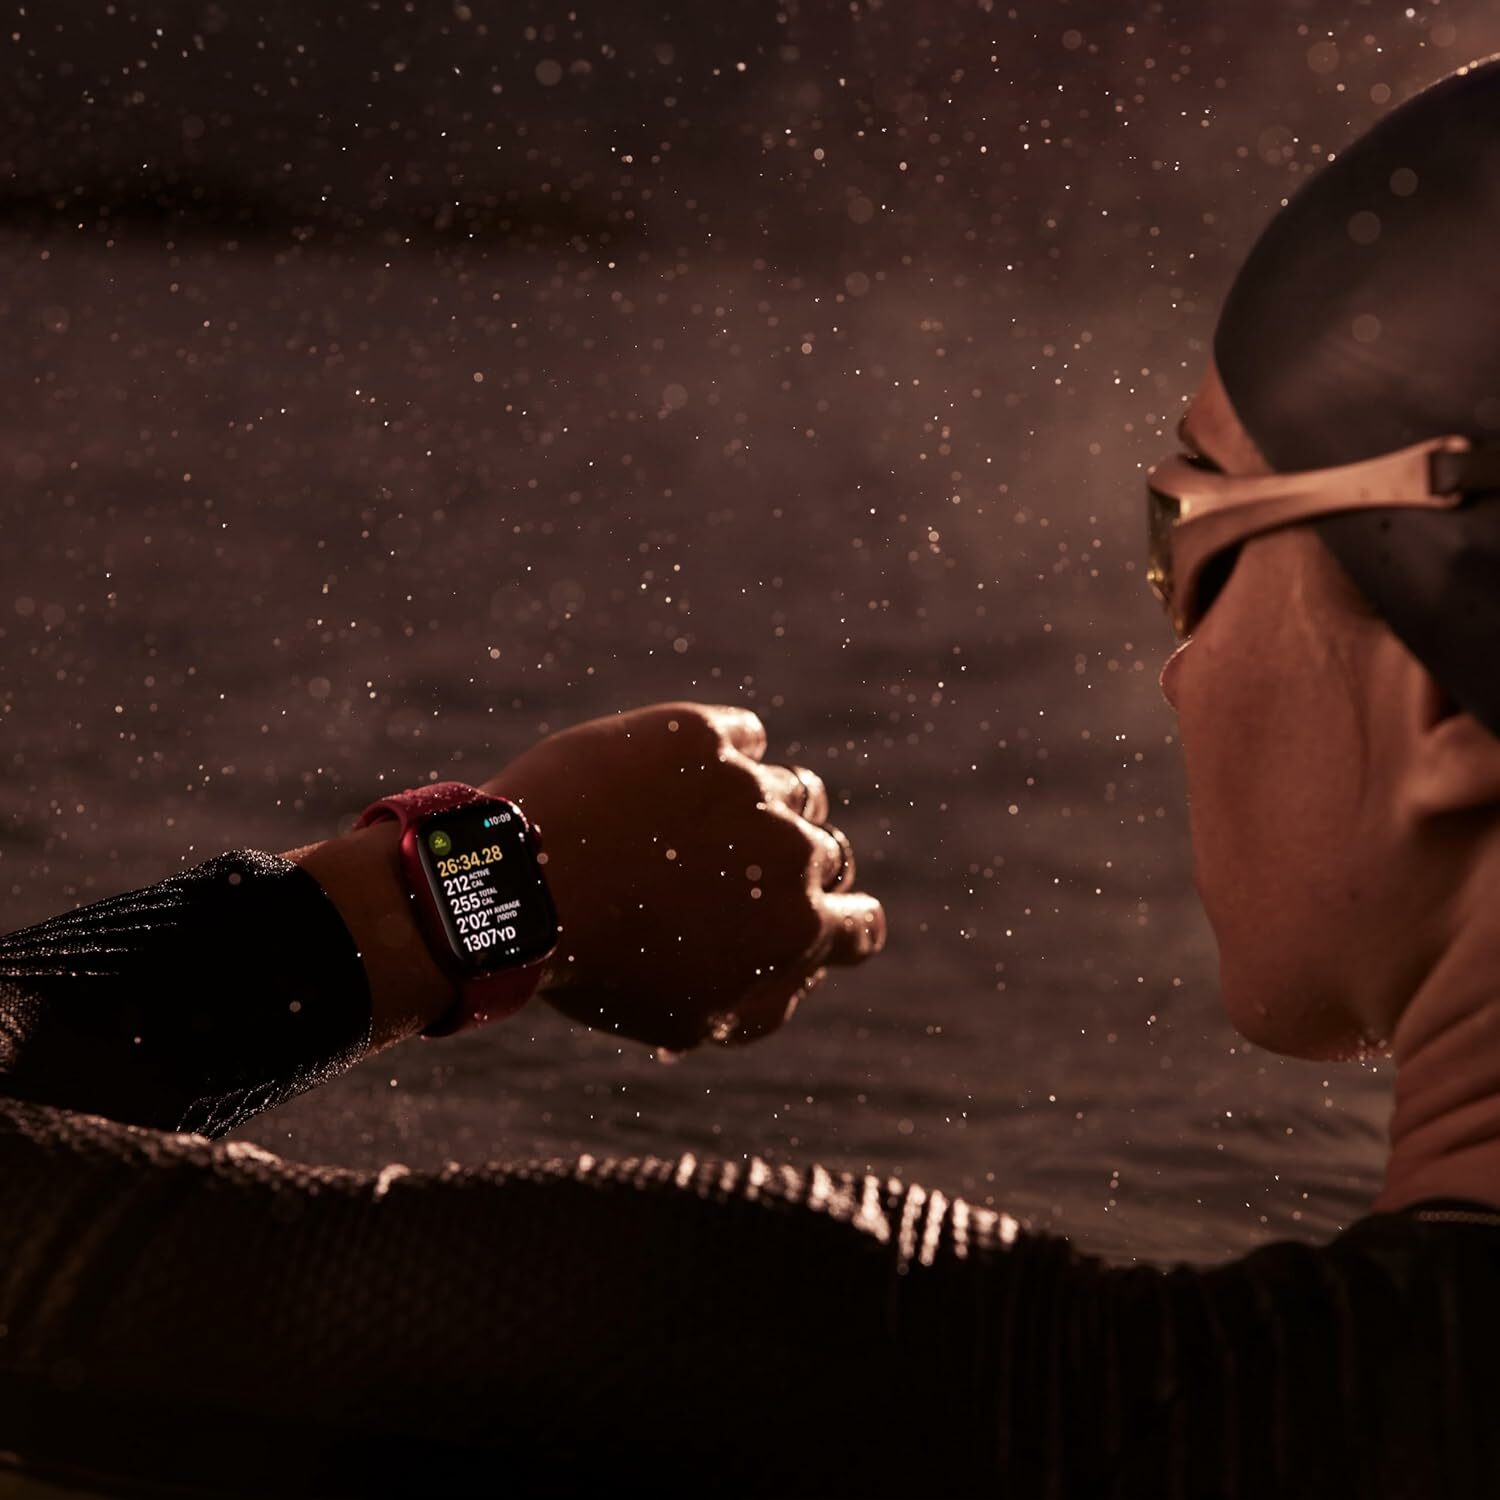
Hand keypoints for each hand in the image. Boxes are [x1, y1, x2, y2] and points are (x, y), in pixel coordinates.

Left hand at [484, 702, 886, 1050]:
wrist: (516, 889)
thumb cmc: (601, 967)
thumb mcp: (688, 1023)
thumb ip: (769, 1003)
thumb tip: (807, 971)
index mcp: (801, 928)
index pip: (862, 923)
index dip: (843, 923)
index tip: (809, 917)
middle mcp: (791, 849)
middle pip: (825, 851)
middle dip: (789, 867)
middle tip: (727, 876)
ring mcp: (747, 785)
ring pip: (793, 789)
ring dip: (763, 808)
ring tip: (700, 826)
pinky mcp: (700, 735)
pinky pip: (744, 736)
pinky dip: (723, 757)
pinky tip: (676, 781)